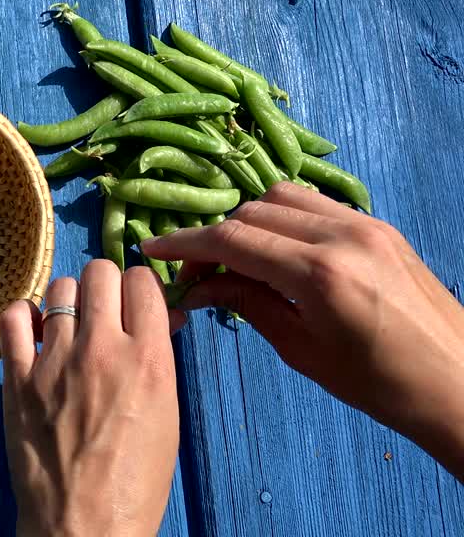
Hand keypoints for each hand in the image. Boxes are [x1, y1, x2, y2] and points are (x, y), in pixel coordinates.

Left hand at [0, 261, 183, 536]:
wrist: (85, 525)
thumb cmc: (135, 481)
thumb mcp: (166, 415)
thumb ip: (158, 359)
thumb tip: (158, 317)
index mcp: (148, 360)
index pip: (144, 282)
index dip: (140, 287)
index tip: (135, 301)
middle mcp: (102, 350)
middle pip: (100, 272)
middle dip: (105, 284)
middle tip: (103, 308)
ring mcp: (55, 361)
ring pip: (59, 287)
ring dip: (67, 298)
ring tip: (69, 322)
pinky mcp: (18, 378)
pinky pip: (13, 317)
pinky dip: (23, 315)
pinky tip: (33, 332)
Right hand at [142, 182, 463, 478]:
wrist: (458, 382)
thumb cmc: (380, 384)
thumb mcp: (303, 351)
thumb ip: (248, 306)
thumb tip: (199, 288)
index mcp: (321, 273)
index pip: (233, 240)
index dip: (185, 244)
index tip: (151, 252)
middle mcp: (343, 234)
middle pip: (251, 213)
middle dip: (214, 238)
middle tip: (197, 276)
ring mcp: (365, 223)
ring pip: (280, 198)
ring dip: (247, 222)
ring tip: (235, 261)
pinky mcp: (378, 225)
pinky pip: (314, 204)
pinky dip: (281, 218)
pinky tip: (274, 250)